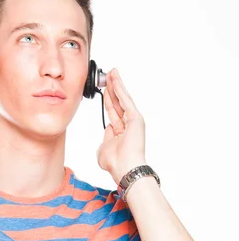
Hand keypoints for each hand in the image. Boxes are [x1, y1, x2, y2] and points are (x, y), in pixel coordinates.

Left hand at [96, 68, 145, 184]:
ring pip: (123, 99)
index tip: (104, 89)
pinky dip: (120, 90)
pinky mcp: (136, 118)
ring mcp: (133, 121)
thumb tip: (107, 129)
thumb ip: (105, 137)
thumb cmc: (116, 163)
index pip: (113, 112)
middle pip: (118, 102)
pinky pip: (126, 101)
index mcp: (120, 132)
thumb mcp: (104, 148)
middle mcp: (128, 125)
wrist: (124, 168)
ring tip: (112, 72)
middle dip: (112, 88)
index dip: (108, 100)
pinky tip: (115, 80)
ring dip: (117, 85)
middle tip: (107, 76)